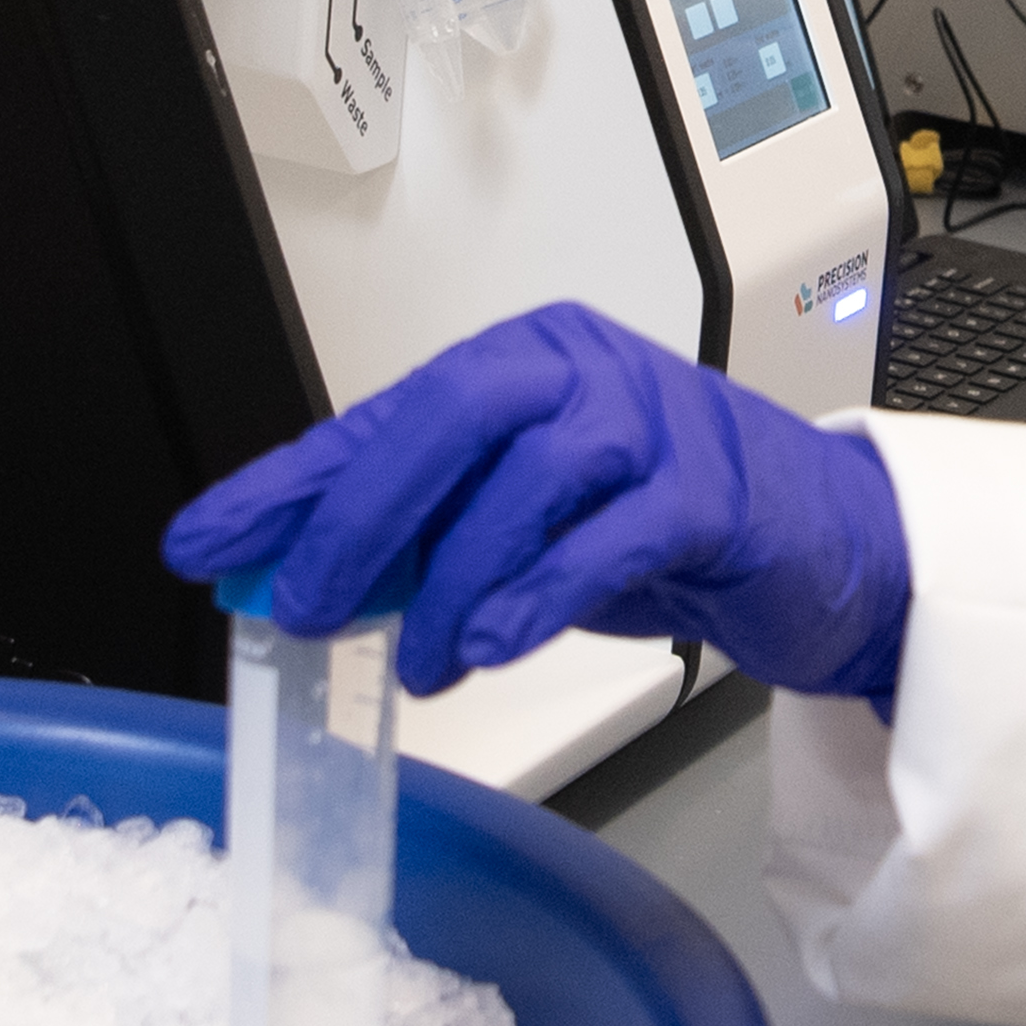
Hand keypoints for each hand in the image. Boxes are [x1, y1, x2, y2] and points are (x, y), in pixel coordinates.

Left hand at [161, 303, 910, 703]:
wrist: (822, 545)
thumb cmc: (663, 524)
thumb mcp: (522, 526)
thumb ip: (420, 539)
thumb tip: (288, 580)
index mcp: (519, 362)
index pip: (380, 416)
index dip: (286, 485)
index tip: (203, 544)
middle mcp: (580, 371)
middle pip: (448, 418)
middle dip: (357, 520)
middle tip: (305, 609)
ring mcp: (655, 422)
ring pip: (527, 480)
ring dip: (453, 584)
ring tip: (426, 663)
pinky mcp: (712, 493)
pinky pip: (612, 537)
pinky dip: (539, 594)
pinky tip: (492, 646)